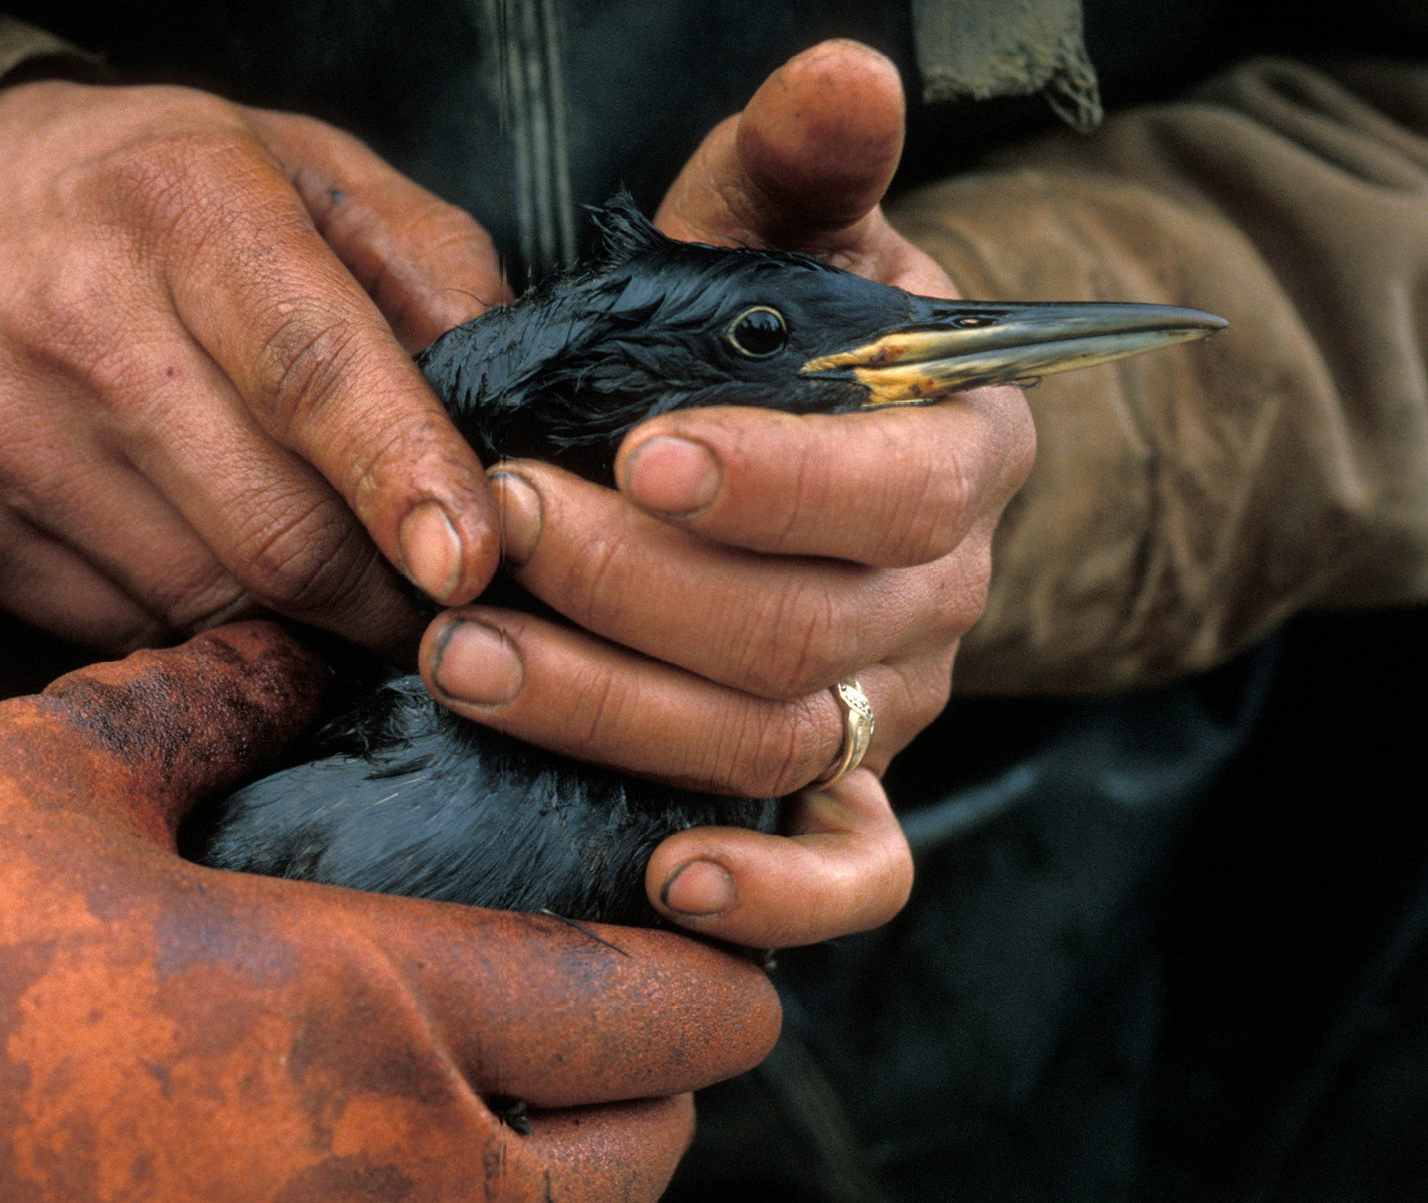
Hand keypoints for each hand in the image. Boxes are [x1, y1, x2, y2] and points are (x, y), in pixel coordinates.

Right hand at [0, 80, 508, 657]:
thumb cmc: (159, 200)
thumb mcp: (304, 172)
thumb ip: (430, 271)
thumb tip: (507, 420)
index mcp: (186, 207)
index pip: (312, 371)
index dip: (402, 478)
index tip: (469, 563)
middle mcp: (78, 321)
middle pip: (273, 528)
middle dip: (381, 594)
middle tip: (430, 598)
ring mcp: (3, 437)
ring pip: (207, 603)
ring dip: (295, 618)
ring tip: (316, 568)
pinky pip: (128, 633)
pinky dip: (197, 622)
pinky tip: (203, 555)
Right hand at [0, 624, 776, 1202]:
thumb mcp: (51, 775)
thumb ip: (206, 694)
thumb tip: (295, 642)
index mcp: (372, 1008)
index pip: (646, 1012)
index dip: (716, 982)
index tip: (722, 950)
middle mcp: (386, 1181)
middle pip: (627, 1164)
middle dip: (655, 1094)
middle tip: (624, 1030)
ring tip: (518, 1132)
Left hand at [416, 41, 1035, 946]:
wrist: (790, 442)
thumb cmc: (770, 330)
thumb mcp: (780, 233)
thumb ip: (803, 163)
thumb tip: (843, 68)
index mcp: (962, 450)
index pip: (898, 490)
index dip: (774, 484)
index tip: (633, 452)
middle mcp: (943, 598)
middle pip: (807, 631)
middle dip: (636, 592)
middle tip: (497, 532)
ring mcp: (890, 705)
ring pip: (776, 745)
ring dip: (617, 713)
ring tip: (465, 658)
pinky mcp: (842, 788)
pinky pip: (852, 876)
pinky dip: (776, 896)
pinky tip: (660, 880)